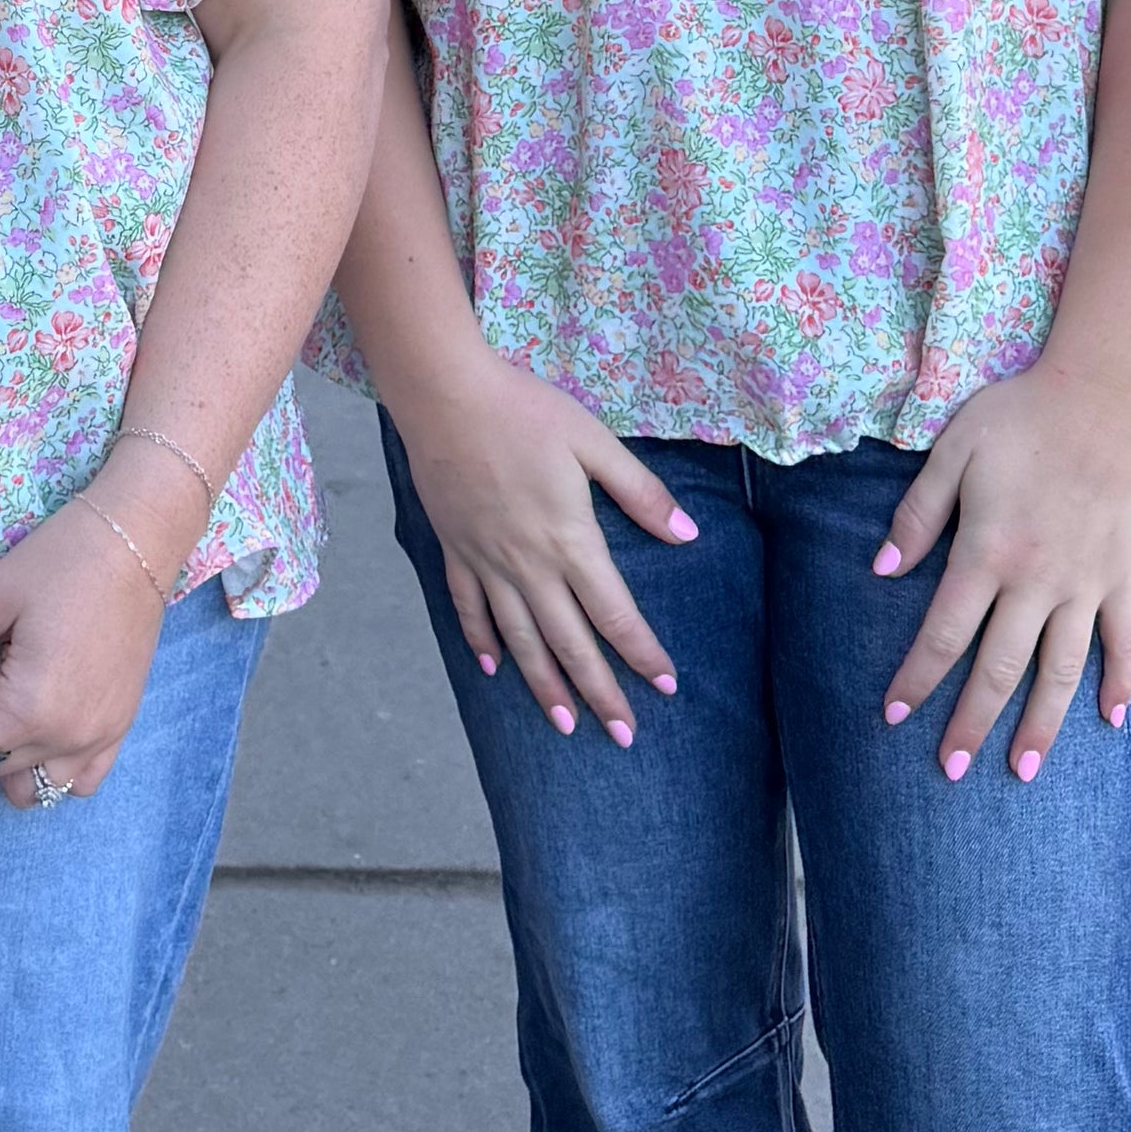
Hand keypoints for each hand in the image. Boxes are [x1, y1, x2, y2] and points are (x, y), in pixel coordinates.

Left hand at [0, 499, 181, 804]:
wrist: (136, 540)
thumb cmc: (59, 560)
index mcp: (31, 710)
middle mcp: (69, 739)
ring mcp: (101, 739)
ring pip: (34, 789)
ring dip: (2, 761)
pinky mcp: (121, 727)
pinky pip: (79, 779)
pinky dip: (50, 764)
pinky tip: (39, 721)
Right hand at [391, 340, 694, 746]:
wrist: (444, 396)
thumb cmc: (524, 411)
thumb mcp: (593, 442)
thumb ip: (640, 491)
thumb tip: (686, 534)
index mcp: (570, 540)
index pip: (614, 613)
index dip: (642, 653)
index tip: (666, 686)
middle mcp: (528, 565)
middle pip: (570, 643)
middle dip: (600, 692)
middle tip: (623, 736)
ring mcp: (486, 562)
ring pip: (519, 639)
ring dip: (544, 686)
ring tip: (565, 724)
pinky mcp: (455, 550)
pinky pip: (469, 609)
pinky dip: (481, 642)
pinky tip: (492, 668)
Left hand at [873, 362, 1130, 778]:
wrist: (1102, 393)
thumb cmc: (1019, 416)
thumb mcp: (952, 451)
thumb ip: (917, 514)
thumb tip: (880, 570)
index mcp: (987, 552)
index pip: (944, 634)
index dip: (917, 679)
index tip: (894, 716)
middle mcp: (1037, 580)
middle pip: (999, 668)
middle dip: (971, 723)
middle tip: (951, 770)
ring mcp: (1087, 583)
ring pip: (1062, 670)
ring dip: (1042, 724)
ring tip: (1022, 768)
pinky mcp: (1124, 574)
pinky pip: (1125, 640)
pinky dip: (1121, 681)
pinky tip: (1112, 718)